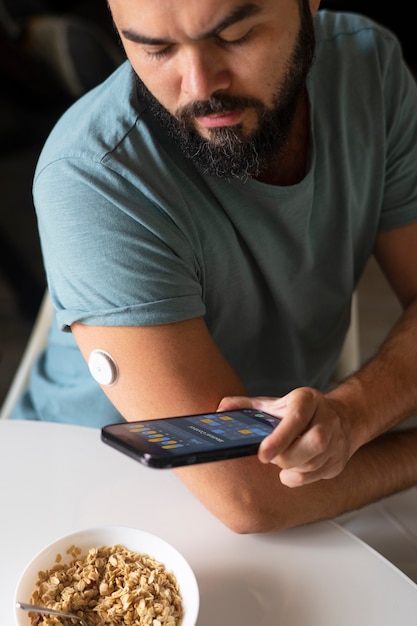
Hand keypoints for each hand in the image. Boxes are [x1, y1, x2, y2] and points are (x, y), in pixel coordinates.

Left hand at [217, 388, 353, 487]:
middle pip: (313, 443)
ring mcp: (337, 439)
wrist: (338, 417)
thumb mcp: (274, 403)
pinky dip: (299, 477)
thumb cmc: (298, 411)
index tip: (263, 454)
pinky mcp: (340, 460)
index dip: (280, 438)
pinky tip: (292, 468)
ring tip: (280, 460)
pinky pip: (317, 476)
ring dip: (291, 468)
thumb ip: (247, 406)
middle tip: (270, 457)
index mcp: (308, 399)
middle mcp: (327, 417)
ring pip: (314, 463)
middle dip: (287, 457)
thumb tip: (221, 409)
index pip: (296, 418)